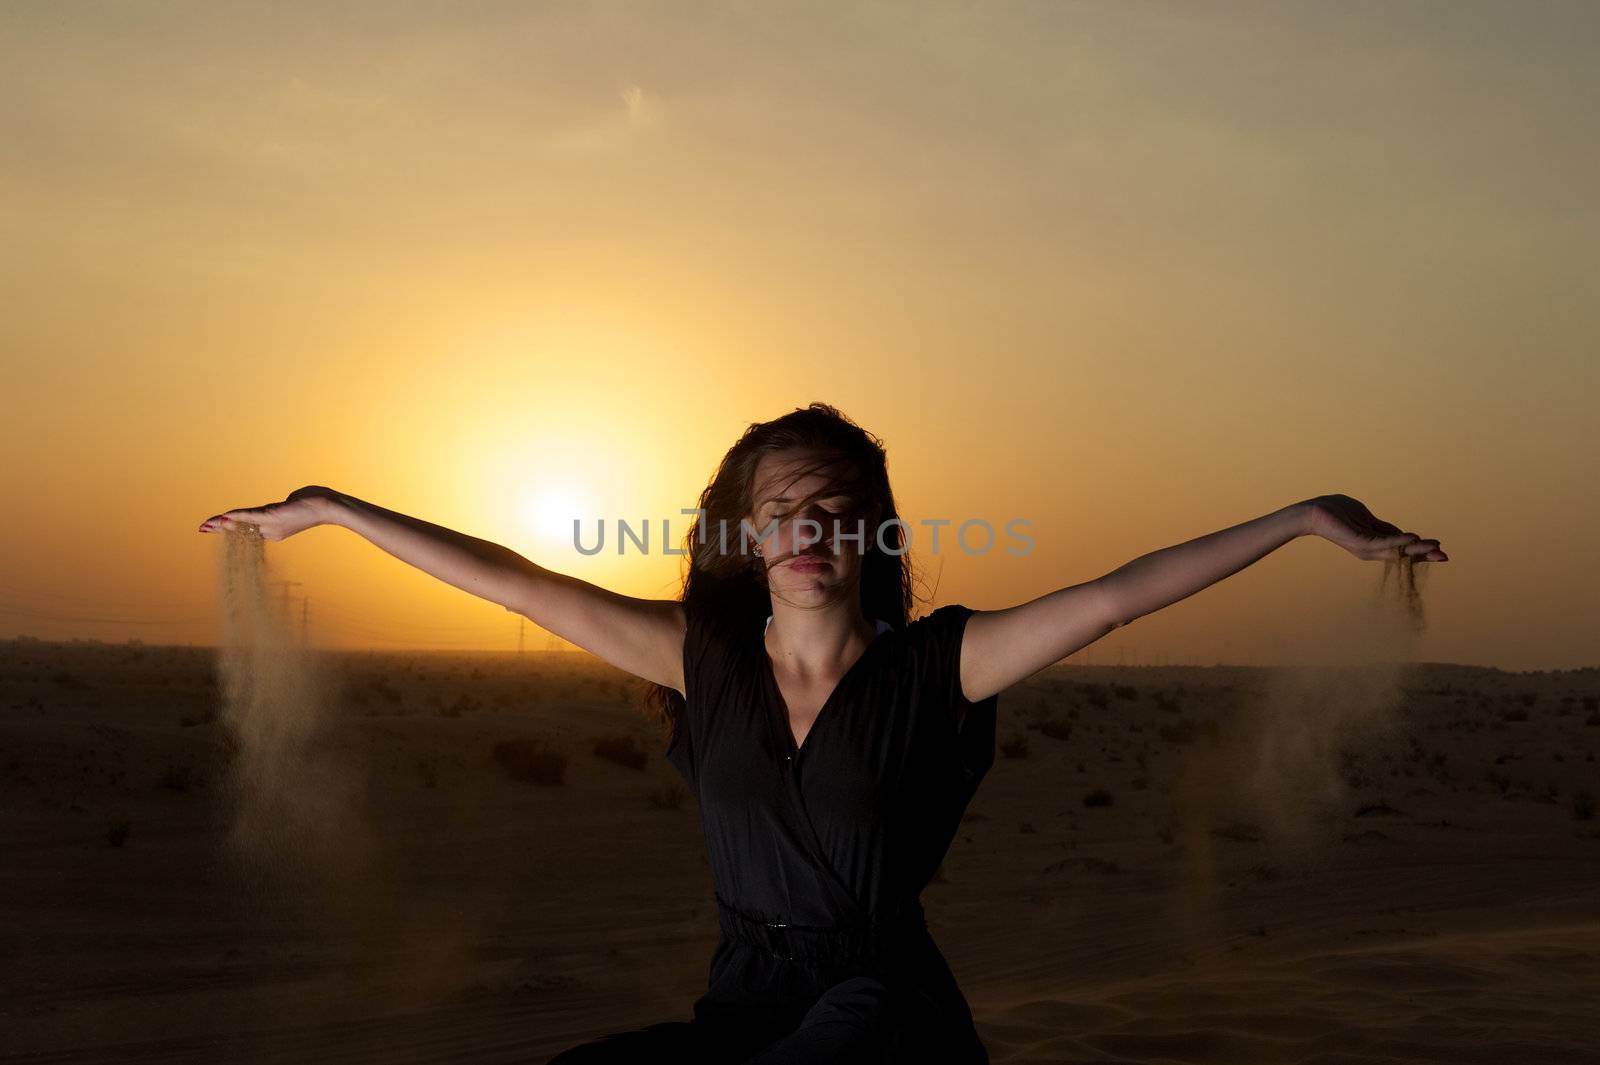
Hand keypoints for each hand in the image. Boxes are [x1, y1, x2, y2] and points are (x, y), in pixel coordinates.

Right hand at [197, 485, 340, 541]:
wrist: (328, 507)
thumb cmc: (314, 503)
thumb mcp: (294, 505)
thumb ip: (283, 506)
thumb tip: (284, 502)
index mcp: (274, 529)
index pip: (248, 529)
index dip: (231, 528)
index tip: (217, 527)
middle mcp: (271, 530)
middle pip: (240, 529)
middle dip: (220, 528)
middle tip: (202, 529)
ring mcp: (271, 524)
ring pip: (242, 524)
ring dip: (221, 524)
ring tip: (206, 526)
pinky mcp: (272, 516)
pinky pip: (249, 516)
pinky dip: (235, 517)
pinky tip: (222, 518)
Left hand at [1301, 494, 1447, 561]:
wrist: (1314, 512)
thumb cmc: (1338, 512)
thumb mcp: (1367, 519)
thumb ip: (1384, 528)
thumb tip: (1404, 534)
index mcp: (1374, 544)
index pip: (1402, 550)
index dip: (1421, 551)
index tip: (1441, 551)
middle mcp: (1371, 550)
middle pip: (1402, 554)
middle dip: (1424, 555)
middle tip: (1445, 556)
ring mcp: (1365, 547)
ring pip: (1395, 550)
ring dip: (1416, 548)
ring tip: (1435, 546)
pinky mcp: (1358, 541)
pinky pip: (1382, 541)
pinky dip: (1398, 540)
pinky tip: (1413, 537)